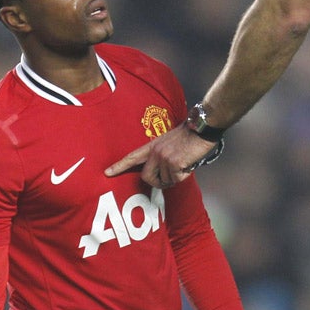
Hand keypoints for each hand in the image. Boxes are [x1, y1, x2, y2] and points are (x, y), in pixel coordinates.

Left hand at [104, 123, 221, 187]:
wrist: (202, 128)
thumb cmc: (190, 136)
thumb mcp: (169, 142)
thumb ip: (161, 155)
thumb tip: (162, 173)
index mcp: (152, 145)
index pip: (132, 157)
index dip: (119, 166)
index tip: (107, 173)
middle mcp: (155, 152)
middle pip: (146, 177)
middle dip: (157, 182)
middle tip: (170, 178)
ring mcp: (164, 158)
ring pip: (164, 181)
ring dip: (175, 178)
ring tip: (183, 164)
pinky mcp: (174, 163)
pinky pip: (176, 179)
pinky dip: (183, 175)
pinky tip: (188, 164)